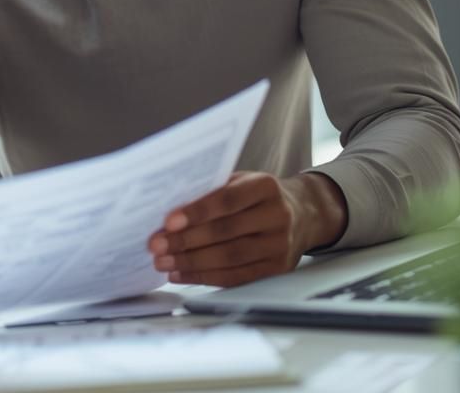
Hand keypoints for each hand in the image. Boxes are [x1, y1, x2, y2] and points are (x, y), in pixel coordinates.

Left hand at [147, 171, 347, 286]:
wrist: (302, 213)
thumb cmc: (257, 196)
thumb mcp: (240, 182)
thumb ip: (211, 191)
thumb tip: (168, 211)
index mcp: (265, 187)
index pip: (227, 200)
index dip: (197, 212)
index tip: (168, 222)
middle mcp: (277, 215)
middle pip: (226, 232)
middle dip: (186, 241)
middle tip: (157, 246)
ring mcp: (279, 244)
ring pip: (230, 258)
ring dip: (192, 263)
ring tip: (164, 263)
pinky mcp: (277, 268)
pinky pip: (237, 276)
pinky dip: (205, 277)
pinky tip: (182, 274)